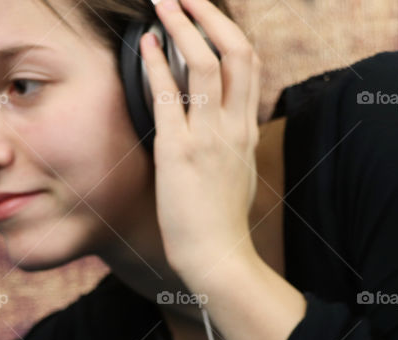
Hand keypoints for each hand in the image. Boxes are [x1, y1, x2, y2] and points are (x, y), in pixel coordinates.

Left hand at [140, 0, 261, 281]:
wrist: (217, 257)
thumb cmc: (221, 223)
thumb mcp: (238, 176)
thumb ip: (234, 146)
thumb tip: (225, 129)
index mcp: (247, 130)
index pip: (250, 65)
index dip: (229, 31)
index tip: (207, 14)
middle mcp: (234, 127)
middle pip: (237, 52)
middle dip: (210, 15)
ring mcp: (209, 137)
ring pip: (208, 63)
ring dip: (184, 26)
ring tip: (164, 2)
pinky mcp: (179, 152)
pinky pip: (170, 96)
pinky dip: (158, 64)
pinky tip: (147, 45)